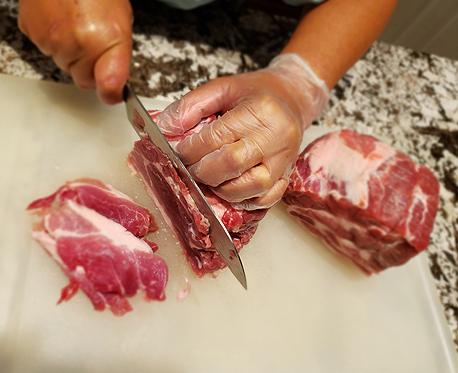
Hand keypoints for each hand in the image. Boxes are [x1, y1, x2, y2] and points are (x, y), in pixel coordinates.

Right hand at [18, 0, 132, 103]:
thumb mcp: (121, 19)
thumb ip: (118, 54)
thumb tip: (114, 81)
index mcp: (107, 40)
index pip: (110, 86)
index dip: (111, 93)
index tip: (112, 94)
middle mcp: (79, 44)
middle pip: (84, 79)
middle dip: (89, 66)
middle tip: (92, 39)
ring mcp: (53, 41)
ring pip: (64, 65)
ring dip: (69, 51)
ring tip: (74, 21)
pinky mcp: (32, 34)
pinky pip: (45, 50)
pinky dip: (51, 39)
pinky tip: (58, 18)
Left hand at [157, 54, 328, 209]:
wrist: (292, 97)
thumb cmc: (256, 93)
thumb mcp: (222, 87)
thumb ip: (191, 105)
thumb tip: (164, 127)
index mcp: (260, 111)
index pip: (216, 138)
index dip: (190, 150)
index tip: (177, 152)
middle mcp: (276, 137)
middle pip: (232, 165)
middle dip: (202, 172)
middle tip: (190, 168)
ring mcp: (285, 160)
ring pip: (251, 188)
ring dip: (222, 190)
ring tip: (209, 179)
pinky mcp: (288, 176)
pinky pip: (266, 199)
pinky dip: (244, 201)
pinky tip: (230, 189)